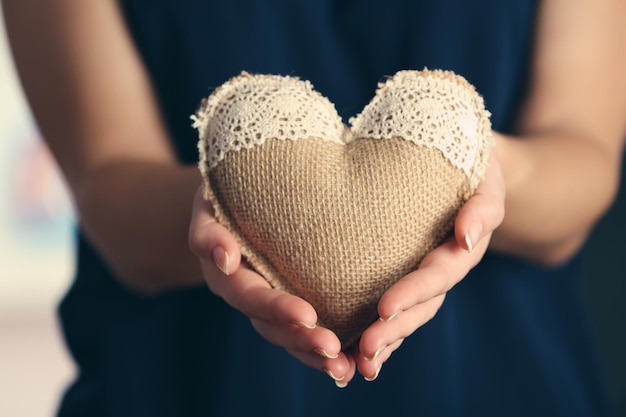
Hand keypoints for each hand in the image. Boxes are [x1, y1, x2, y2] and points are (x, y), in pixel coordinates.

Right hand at [188, 185, 356, 385]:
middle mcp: (249, 297)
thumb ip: (209, 234)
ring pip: (292, 337)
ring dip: (317, 356)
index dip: (277, 308)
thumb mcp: (207, 208)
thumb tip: (225, 260)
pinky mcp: (292, 303)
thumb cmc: (225, 198)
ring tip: (347, 368)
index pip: (251, 297)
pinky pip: (307, 331)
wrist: (241, 200)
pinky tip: (353, 362)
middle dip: (303, 341)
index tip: (308, 316)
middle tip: (334, 351)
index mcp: (228, 277)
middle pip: (273, 327)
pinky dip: (329, 349)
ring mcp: (271, 304)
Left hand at [353, 150, 505, 382]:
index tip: (384, 310)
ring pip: (407, 314)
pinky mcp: (406, 275)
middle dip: (395, 329)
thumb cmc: (472, 163)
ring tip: (359, 362)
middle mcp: (443, 267)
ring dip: (385, 340)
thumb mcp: (487, 177)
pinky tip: (356, 353)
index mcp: (460, 247)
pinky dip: (381, 331)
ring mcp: (425, 275)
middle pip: (421, 306)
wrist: (462, 162)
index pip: (437, 275)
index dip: (414, 293)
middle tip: (366, 349)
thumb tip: (467, 239)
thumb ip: (484, 206)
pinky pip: (395, 307)